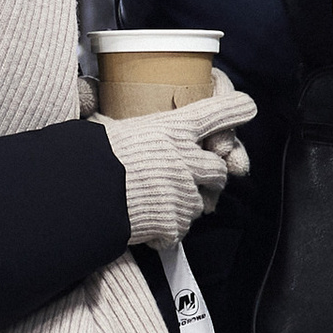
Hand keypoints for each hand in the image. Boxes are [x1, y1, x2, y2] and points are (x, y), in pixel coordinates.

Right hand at [100, 84, 258, 245]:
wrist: (85, 194)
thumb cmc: (93, 157)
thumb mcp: (110, 127)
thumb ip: (125, 126)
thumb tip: (96, 103)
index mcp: (173, 131)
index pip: (216, 113)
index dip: (235, 109)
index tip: (248, 107)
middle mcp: (186, 161)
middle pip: (219, 169)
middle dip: (214, 176)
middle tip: (201, 178)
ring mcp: (184, 194)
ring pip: (200, 204)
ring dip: (185, 205)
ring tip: (158, 203)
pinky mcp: (175, 222)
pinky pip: (180, 230)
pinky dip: (167, 230)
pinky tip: (147, 223)